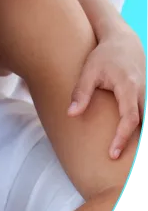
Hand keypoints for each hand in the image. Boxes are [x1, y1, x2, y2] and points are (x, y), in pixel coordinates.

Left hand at [68, 23, 145, 157]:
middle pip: (144, 125)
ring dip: (140, 140)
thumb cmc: (104, 56)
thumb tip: (71, 114)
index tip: (112, 154)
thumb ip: (81, 92)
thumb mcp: (89, 70)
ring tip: (132, 164)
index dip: (122, 137)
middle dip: (137, 146)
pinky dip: (141, 133)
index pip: (130, 117)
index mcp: (128, 87)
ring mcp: (147, 96)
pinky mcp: (146, 99)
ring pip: (147, 123)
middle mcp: (142, 93)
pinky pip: (146, 118)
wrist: (123, 42)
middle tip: (127, 169)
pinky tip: (135, 148)